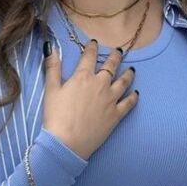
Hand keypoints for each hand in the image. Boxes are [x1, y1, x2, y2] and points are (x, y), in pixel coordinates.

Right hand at [42, 39, 137, 159]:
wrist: (67, 142)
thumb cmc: (56, 116)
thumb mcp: (50, 89)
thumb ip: (52, 68)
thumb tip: (51, 47)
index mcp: (83, 77)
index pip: (89, 57)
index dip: (92, 48)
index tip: (94, 43)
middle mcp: (100, 85)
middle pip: (111, 66)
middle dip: (115, 57)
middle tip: (118, 51)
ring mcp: (110, 100)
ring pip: (123, 82)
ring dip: (128, 74)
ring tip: (131, 70)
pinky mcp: (116, 115)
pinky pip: (129, 103)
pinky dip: (133, 97)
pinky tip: (136, 94)